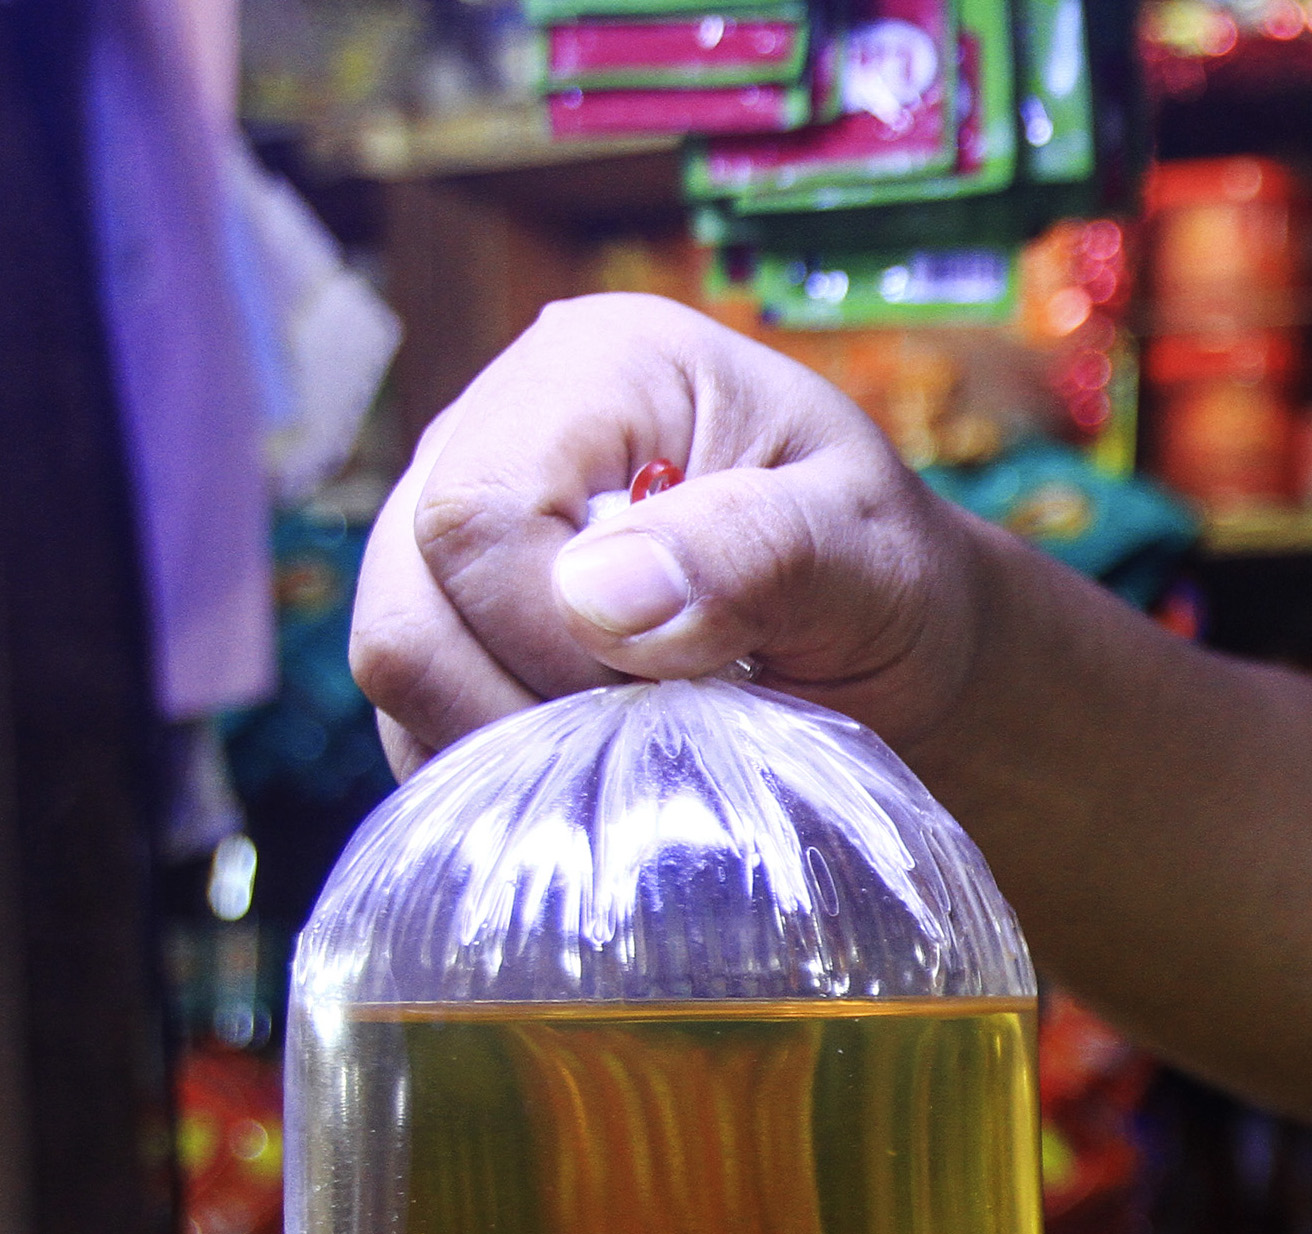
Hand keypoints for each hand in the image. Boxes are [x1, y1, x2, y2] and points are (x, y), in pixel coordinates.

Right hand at [351, 293, 991, 775]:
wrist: (891, 638)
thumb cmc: (889, 578)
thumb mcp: (870, 555)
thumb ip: (757, 555)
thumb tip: (597, 598)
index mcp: (601, 368)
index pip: (480, 513)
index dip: (553, 637)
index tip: (677, 687)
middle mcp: (494, 428)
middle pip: (408, 593)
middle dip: (532, 700)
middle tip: (669, 728)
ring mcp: (454, 526)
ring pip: (400, 663)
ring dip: (516, 743)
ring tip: (649, 744)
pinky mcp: (452, 618)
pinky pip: (418, 716)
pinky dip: (505, 768)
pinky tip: (607, 763)